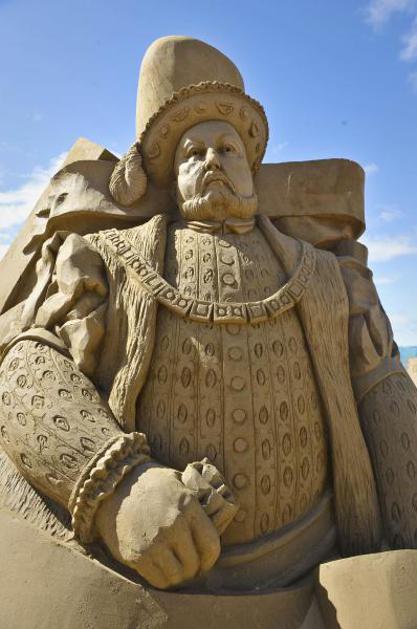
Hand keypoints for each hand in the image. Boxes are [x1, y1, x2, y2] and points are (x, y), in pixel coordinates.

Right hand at [95, 462, 220, 588]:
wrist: (115, 488)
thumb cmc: (153, 485)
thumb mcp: (180, 483)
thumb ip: (199, 503)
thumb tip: (222, 516)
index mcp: (188, 507)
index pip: (211, 545)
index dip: (211, 557)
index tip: (206, 558)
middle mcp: (173, 526)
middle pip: (195, 563)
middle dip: (195, 567)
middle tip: (190, 565)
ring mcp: (154, 542)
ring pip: (178, 576)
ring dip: (180, 575)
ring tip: (176, 566)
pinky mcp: (137, 556)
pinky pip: (159, 581)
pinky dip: (163, 579)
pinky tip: (162, 568)